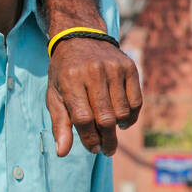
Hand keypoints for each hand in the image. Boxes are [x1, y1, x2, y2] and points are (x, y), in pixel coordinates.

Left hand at [46, 37, 142, 156]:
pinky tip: (122, 120)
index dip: (89, 138)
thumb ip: (60, 124)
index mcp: (70, 79)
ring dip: (118, 128)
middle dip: (107, 140)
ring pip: (122, 112)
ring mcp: (113, 68)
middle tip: (106, 150)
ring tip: (111, 131)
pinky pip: (136, 102)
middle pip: (105, 118)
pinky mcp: (129, 67)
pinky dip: (131, 116)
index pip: (83, 118)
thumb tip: (62, 153)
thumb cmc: (64, 73)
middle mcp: (93, 72)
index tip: (93, 149)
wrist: (80, 38)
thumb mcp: (55, 95)